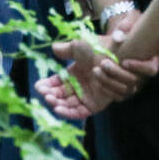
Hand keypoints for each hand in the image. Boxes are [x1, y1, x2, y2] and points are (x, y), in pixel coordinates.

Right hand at [33, 12, 157, 119]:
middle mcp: (80, 86)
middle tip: (44, 94)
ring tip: (50, 100)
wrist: (119, 55)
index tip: (38, 86)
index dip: (47, 85)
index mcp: (75, 74)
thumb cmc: (101, 49)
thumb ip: (66, 49)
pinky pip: (79, 112)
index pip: (57, 83)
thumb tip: (53, 47)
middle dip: (50, 95)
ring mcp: (87, 96)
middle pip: (61, 95)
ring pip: (68, 105)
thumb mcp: (80, 46)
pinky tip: (58, 108)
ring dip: (57, 104)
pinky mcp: (95, 105)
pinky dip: (68, 112)